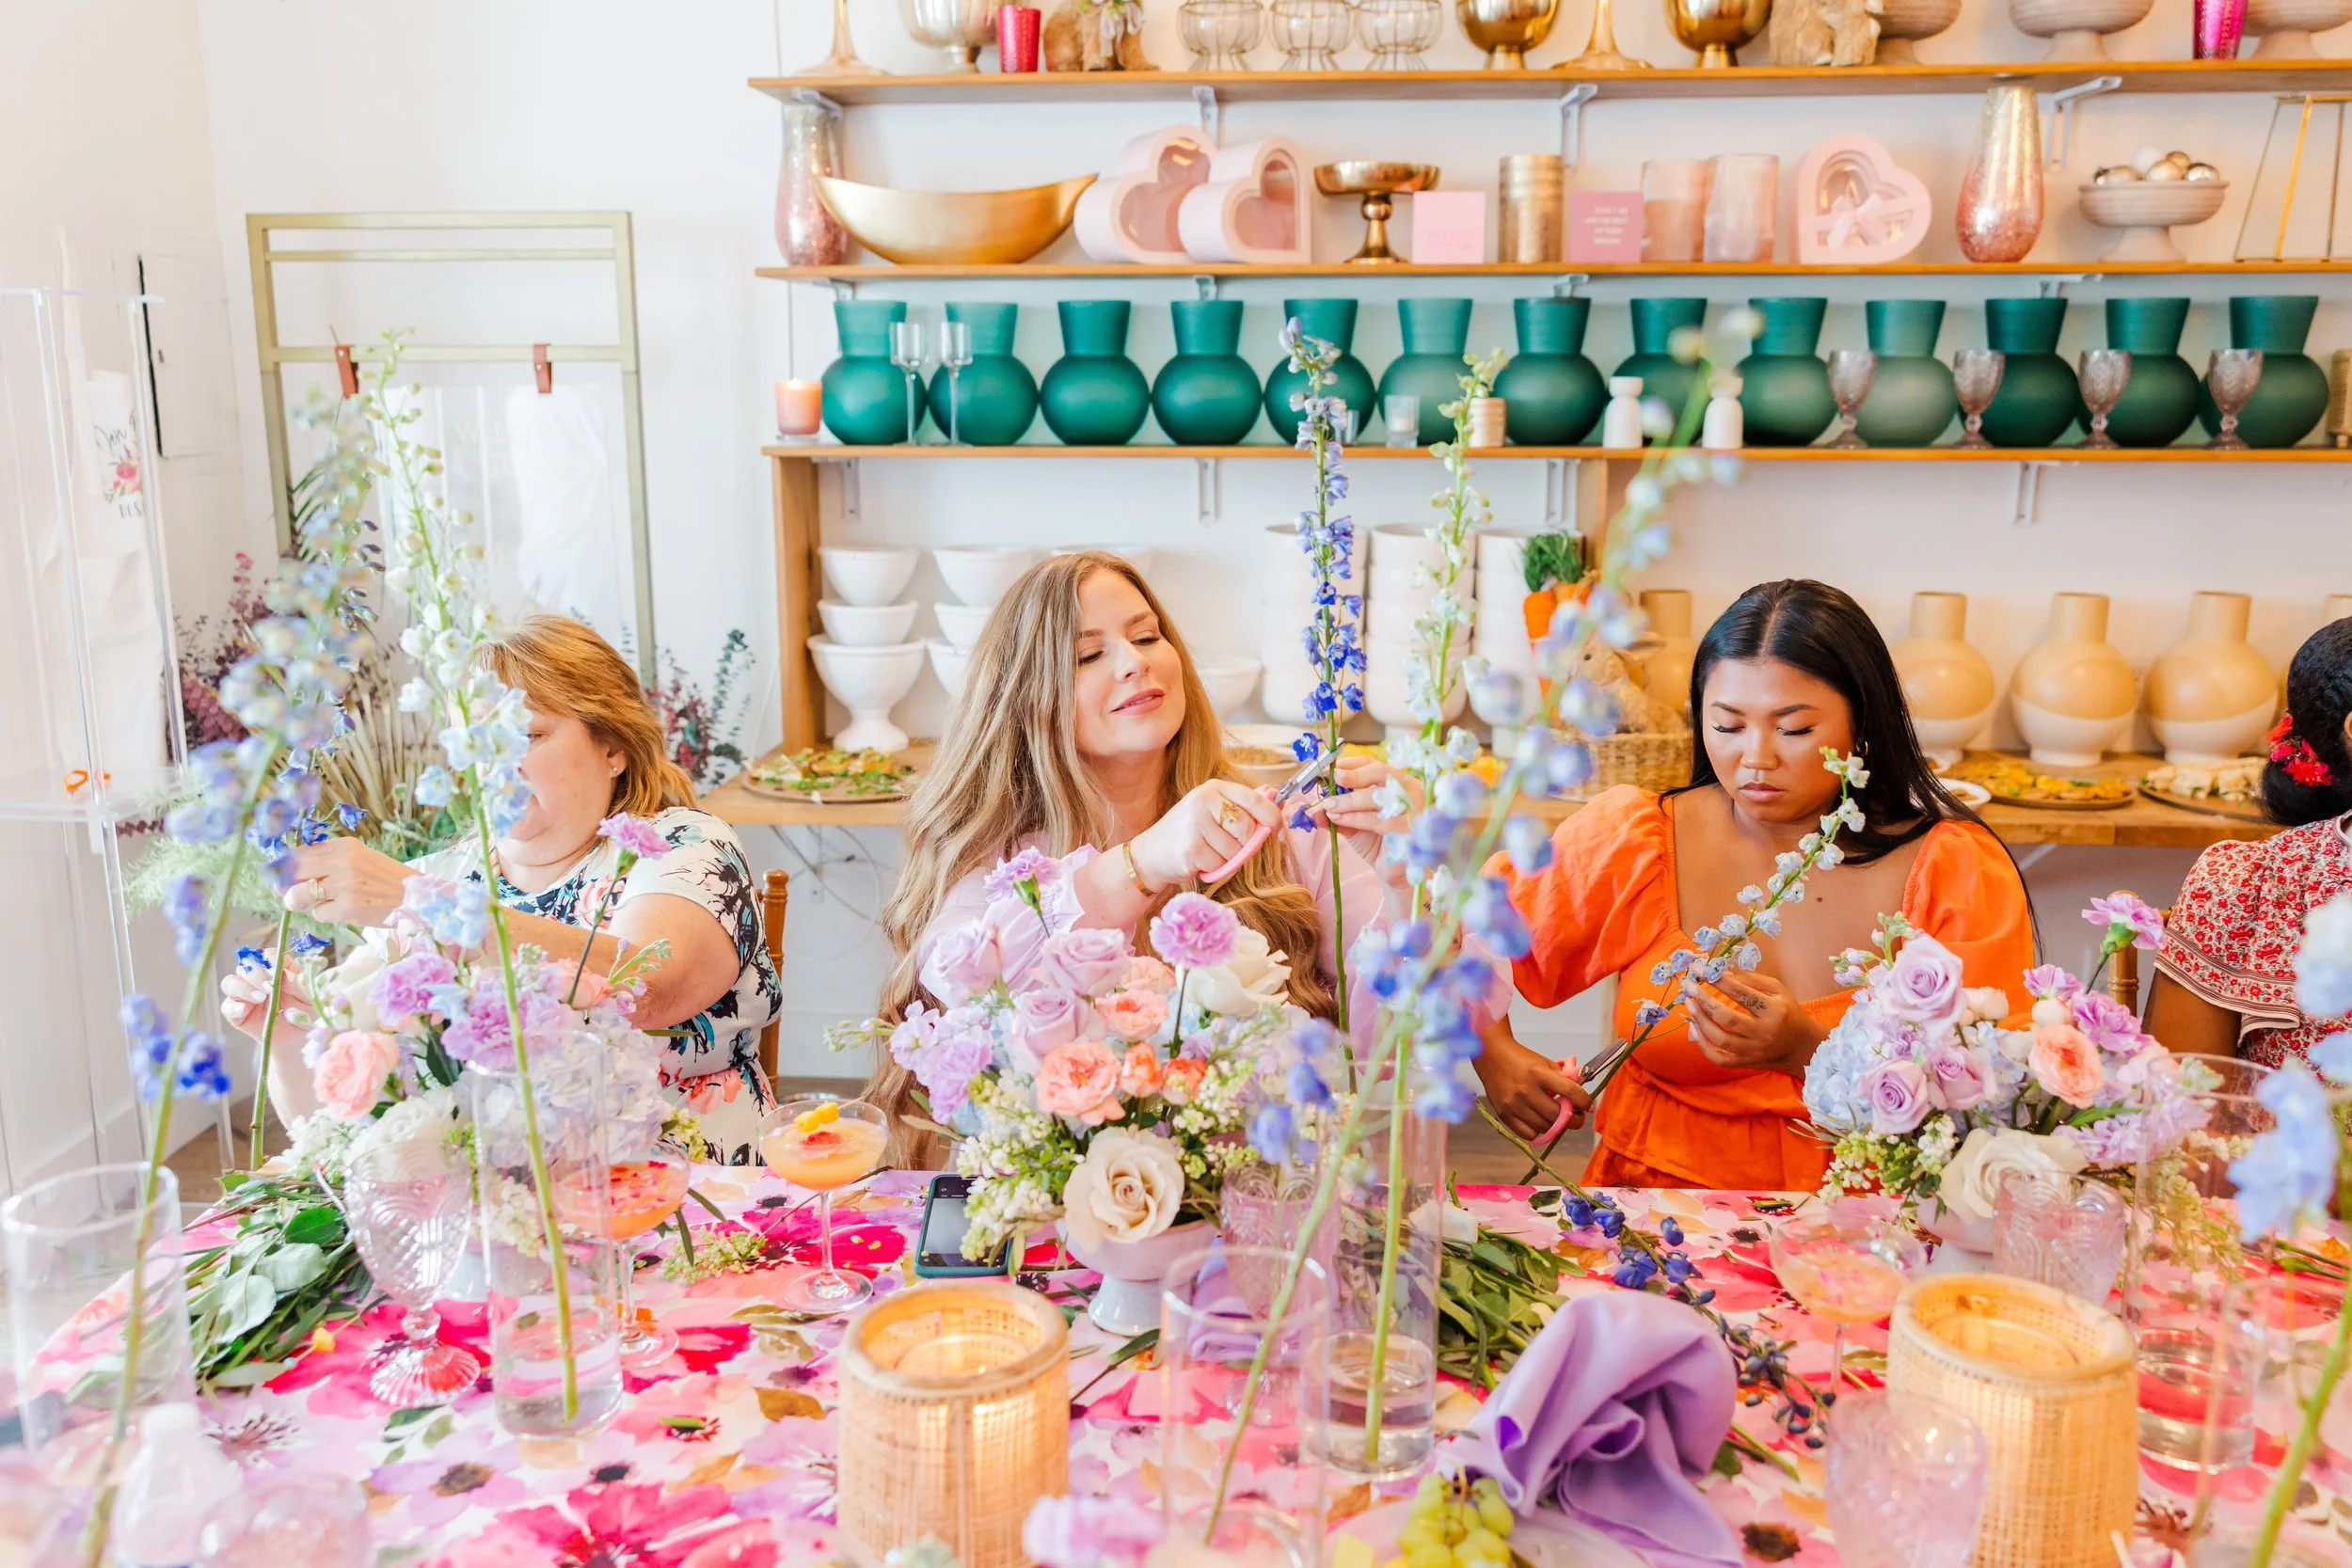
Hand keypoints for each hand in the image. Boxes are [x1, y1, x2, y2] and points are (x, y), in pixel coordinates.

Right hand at [218, 963, 314, 1041]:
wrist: (297, 1039)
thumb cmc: (305, 1014)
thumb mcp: (310, 999)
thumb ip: (300, 985)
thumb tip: (287, 974)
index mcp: (278, 970)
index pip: (268, 956)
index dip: (270, 961)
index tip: (277, 972)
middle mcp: (258, 979)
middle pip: (246, 966)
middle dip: (256, 975)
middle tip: (269, 988)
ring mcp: (245, 995)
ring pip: (231, 982)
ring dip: (243, 988)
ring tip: (261, 998)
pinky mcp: (237, 1013)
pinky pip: (227, 1006)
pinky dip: (233, 1006)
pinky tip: (244, 1010)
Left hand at [282, 838, 413, 927]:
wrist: (417, 897)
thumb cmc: (385, 880)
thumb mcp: (359, 859)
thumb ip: (329, 860)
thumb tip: (290, 873)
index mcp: (344, 846)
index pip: (298, 853)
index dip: (285, 867)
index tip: (282, 876)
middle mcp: (343, 862)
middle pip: (293, 871)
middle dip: (284, 885)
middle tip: (289, 893)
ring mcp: (345, 885)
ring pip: (298, 894)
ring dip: (299, 901)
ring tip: (313, 903)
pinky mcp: (349, 907)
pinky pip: (319, 913)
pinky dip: (326, 915)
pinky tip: (342, 910)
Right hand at [1127, 779, 1283, 890]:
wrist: (1150, 853)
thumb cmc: (1189, 833)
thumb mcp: (1213, 811)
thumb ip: (1242, 805)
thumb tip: (1274, 795)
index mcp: (1214, 788)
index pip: (1255, 800)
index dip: (1273, 817)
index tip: (1278, 832)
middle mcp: (1203, 800)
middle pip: (1247, 828)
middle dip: (1245, 844)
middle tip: (1228, 846)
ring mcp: (1195, 823)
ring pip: (1236, 850)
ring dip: (1228, 859)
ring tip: (1209, 852)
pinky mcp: (1191, 848)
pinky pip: (1221, 864)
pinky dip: (1215, 869)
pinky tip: (1200, 861)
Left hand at [1308, 756, 1422, 890]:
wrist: (1394, 870)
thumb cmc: (1377, 842)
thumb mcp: (1352, 823)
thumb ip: (1336, 813)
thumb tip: (1313, 809)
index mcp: (1396, 783)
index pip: (1375, 765)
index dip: (1353, 764)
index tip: (1332, 769)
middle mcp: (1410, 791)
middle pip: (1382, 773)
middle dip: (1354, 776)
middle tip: (1334, 780)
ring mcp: (1414, 809)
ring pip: (1377, 797)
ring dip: (1348, 802)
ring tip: (1329, 808)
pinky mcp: (1411, 829)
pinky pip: (1379, 820)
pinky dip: (1355, 818)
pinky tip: (1340, 821)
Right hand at [1472, 1028, 1589, 1142]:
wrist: (1491, 1056)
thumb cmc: (1521, 1059)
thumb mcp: (1545, 1063)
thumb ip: (1564, 1078)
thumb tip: (1581, 1095)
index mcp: (1539, 1074)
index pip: (1570, 1092)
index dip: (1585, 1102)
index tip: (1588, 1106)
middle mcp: (1526, 1091)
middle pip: (1559, 1116)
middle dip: (1574, 1120)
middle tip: (1577, 1117)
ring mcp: (1514, 1105)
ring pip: (1545, 1127)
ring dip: (1556, 1125)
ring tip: (1557, 1118)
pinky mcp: (1504, 1115)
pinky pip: (1528, 1134)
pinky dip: (1538, 1131)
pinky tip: (1540, 1122)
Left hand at [1687, 970, 1826, 1075]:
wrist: (1801, 1047)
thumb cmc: (1787, 1012)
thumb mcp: (1778, 990)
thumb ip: (1752, 980)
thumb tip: (1722, 974)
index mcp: (1774, 1011)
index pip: (1742, 994)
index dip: (1719, 981)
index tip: (1701, 969)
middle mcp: (1763, 1033)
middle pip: (1728, 1019)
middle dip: (1704, 1000)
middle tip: (1689, 985)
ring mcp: (1753, 1051)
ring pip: (1720, 1039)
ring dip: (1700, 1020)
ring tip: (1689, 1002)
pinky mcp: (1744, 1063)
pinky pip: (1718, 1058)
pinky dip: (1703, 1045)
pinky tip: (1694, 1027)